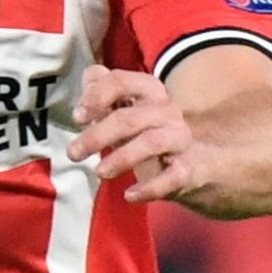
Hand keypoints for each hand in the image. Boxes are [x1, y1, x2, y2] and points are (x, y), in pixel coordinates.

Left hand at [69, 65, 212, 204]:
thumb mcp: (126, 109)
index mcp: (148, 91)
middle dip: (97, 136)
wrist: (198, 161)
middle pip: (128, 118)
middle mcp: (166, 110)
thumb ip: (104, 91)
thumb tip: (89, 77)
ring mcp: (180, 138)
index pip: (120, 81)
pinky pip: (172, 177)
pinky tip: (130, 196)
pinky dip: (150, 187)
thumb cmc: (149, 132)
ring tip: (99, 172)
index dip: (96, 97)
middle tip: (73, 153)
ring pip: (150, 142)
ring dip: (121, 158)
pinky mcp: (189, 168)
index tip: (77, 118)